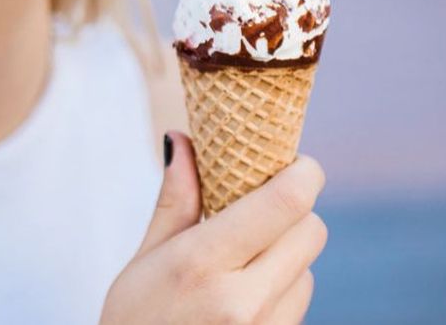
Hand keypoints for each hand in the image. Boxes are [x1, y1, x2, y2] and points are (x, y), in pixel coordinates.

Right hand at [99, 132, 326, 324]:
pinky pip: (299, 307)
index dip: (304, 173)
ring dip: (287, 261)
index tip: (295, 164)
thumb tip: (183, 139)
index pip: (288, 201)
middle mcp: (241, 300)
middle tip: (260, 215)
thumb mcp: (144, 262)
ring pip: (308, 270)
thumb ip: (175, 200)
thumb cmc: (133, 324)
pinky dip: (282, 296)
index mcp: (202, 264)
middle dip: (293, 215)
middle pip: (311, 230)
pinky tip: (243, 305)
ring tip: (240, 271)